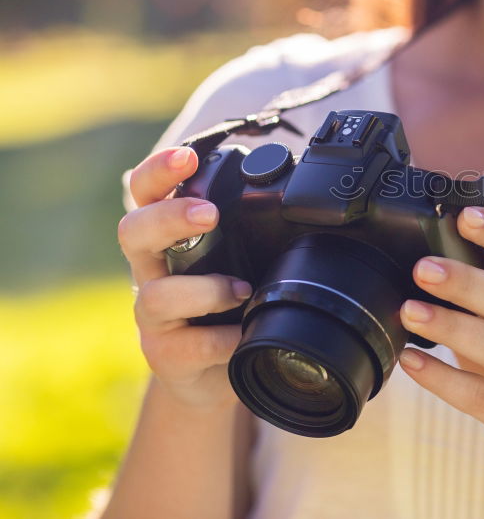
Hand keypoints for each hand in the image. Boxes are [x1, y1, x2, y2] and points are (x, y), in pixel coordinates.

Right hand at [118, 146, 251, 410]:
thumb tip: (305, 184)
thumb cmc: (231, 302)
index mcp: (168, 238)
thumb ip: (254, 227)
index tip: (187, 156)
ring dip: (203, 289)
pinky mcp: (165, 354)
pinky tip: (243, 334)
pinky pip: (188, 345)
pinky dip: (221, 338)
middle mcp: (152, 271)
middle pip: (133, 232)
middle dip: (168, 218)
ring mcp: (153, 315)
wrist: (216, 372)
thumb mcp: (241, 259)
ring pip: (155, 295)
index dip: (158, 171)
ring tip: (242, 290)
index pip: (146, 193)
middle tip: (207, 214)